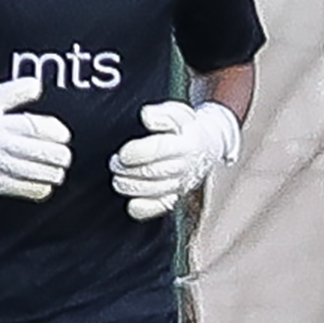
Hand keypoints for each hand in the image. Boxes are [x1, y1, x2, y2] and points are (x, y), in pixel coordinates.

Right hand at [0, 77, 70, 200]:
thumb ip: (14, 91)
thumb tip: (36, 85)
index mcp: (0, 124)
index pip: (37, 128)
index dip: (58, 132)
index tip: (63, 135)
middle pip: (44, 153)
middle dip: (61, 154)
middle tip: (63, 154)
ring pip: (39, 173)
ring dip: (55, 172)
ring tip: (56, 167)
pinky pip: (27, 190)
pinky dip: (42, 188)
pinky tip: (44, 181)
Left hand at [109, 100, 241, 220]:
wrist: (208, 147)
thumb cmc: (186, 129)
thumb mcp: (179, 113)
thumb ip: (163, 114)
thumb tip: (146, 116)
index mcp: (186, 144)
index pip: (159, 149)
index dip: (137, 152)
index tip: (123, 153)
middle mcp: (184, 167)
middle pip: (151, 172)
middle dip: (127, 169)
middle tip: (115, 162)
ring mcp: (180, 185)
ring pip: (151, 191)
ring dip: (128, 185)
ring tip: (119, 175)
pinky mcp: (174, 198)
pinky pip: (156, 209)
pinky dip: (140, 207)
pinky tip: (131, 199)